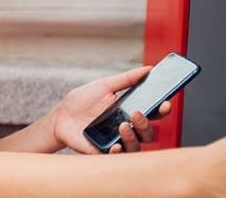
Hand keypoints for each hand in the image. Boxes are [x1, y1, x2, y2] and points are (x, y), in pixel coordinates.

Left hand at [51, 66, 171, 153]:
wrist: (60, 117)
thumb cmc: (82, 101)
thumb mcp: (104, 86)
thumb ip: (126, 79)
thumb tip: (149, 69)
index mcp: (130, 112)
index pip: (154, 113)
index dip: (163, 109)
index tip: (165, 102)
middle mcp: (128, 129)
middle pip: (149, 132)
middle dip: (147, 123)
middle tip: (137, 113)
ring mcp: (118, 142)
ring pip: (137, 146)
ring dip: (133, 136)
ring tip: (123, 125)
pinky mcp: (105, 153)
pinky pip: (118, 157)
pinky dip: (119, 152)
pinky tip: (116, 145)